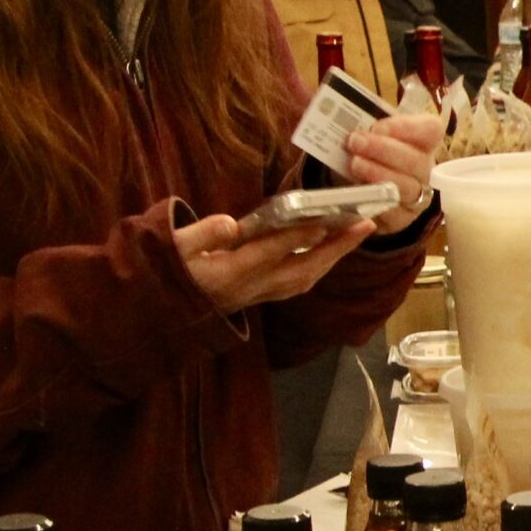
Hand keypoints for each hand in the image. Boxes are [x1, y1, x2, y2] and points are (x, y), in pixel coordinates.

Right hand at [174, 212, 371, 313]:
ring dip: (334, 257)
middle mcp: (252, 287)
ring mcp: (261, 294)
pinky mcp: (264, 295)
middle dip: (336, 248)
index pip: (269, 253)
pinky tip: (332, 249)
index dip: (296, 238)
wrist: (166, 309)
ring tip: (356, 232)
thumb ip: (200, 235)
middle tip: (364, 224)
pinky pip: (300, 282)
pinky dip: (320, 265)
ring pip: (306, 278)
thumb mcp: (174, 249)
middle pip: (303, 269)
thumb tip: (227, 223)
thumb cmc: (170, 270)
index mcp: (229, 273)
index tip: (323, 221)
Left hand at [344, 114, 443, 232]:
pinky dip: (376, 201)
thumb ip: (353, 117)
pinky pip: (395, 213)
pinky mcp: (403, 219)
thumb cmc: (366, 152)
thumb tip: (316, 95)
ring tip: (354, 165)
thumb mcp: (364, 130)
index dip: (406, 127)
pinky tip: (358, 191)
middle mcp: (425, 167)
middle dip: (384, 150)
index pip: (430, 129)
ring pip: (407, 187)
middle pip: (417, 160)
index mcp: (422, 140)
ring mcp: (418, 195)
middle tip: (355, 142)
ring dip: (379, 174)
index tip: (377, 126)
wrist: (357, 185)